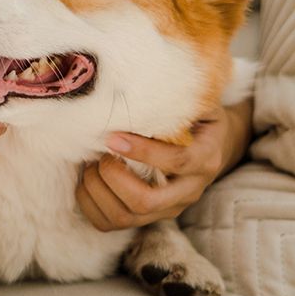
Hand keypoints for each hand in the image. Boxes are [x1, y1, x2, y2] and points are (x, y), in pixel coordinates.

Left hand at [75, 99, 249, 231]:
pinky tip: (87, 179)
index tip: (113, 136)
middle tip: (99, 155)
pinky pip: (109, 224)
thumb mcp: (197, 102)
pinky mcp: (146, 218)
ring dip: (98, 191)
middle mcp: (188, 191)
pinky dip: (90, 203)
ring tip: (90, 165)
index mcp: (205, 158)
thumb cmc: (195, 117)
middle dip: (114, 178)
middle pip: (146, 202)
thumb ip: (181, 94)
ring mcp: (167, 209)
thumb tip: (150, 71)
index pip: (177, 162)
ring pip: (125, 217)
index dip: (144, 151)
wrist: (207, 146)